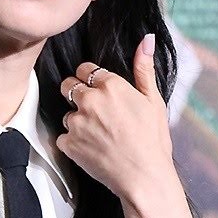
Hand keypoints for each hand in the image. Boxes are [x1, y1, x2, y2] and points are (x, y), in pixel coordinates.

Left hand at [57, 34, 174, 202]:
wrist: (144, 177)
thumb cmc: (153, 140)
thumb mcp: (154, 101)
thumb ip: (144, 68)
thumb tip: (146, 40)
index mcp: (111, 85)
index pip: (85, 68)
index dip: (91, 79)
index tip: (99, 90)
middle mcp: (89, 100)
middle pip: (68, 85)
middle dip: (77, 94)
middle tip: (95, 111)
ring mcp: (76, 122)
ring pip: (66, 113)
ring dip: (77, 120)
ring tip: (98, 134)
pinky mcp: (68, 143)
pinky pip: (62, 137)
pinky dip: (73, 142)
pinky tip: (91, 148)